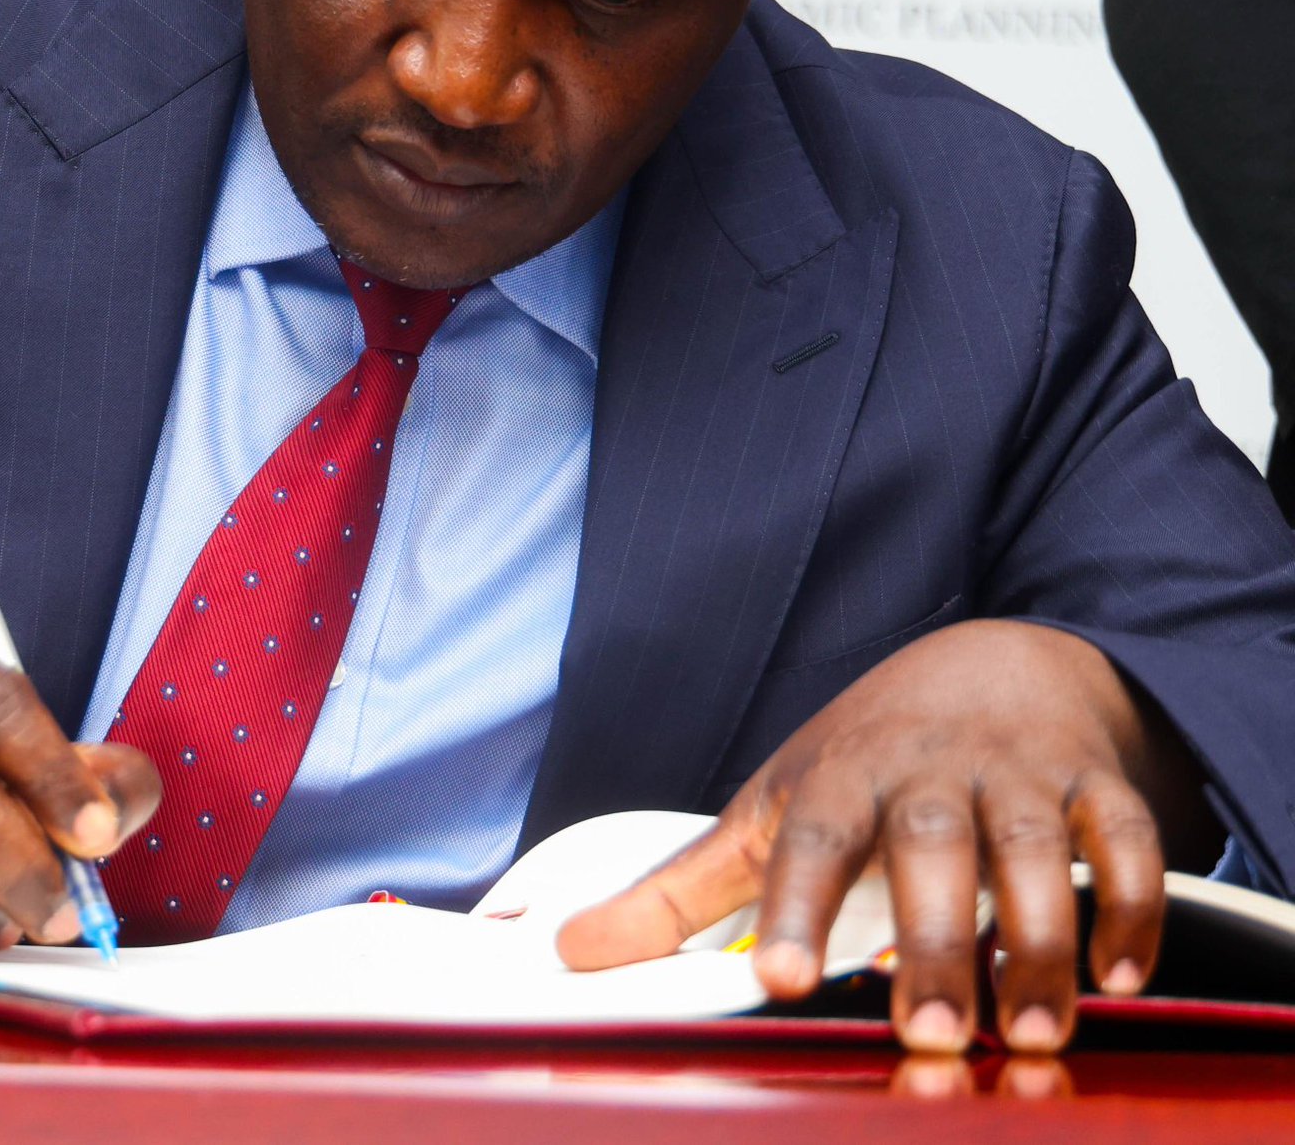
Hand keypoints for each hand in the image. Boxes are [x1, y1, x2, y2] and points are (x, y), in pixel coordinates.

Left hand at [555, 620, 1209, 1053]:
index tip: (774, 976)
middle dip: (931, 939)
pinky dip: (1130, 904)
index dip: (788, 905)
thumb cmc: (863, 759)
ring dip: (1036, 939)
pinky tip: (1122, 977)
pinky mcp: (1092, 785)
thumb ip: (679, 893)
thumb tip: (567, 952)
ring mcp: (1014, 774)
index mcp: (836, 781)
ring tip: (1031, 1032)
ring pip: (1031, 850)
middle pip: (926, 847)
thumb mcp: (766, 810)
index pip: (805, 839)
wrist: (990, 666)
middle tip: (928, 1032)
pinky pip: (1123, 840)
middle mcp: (924, 772)